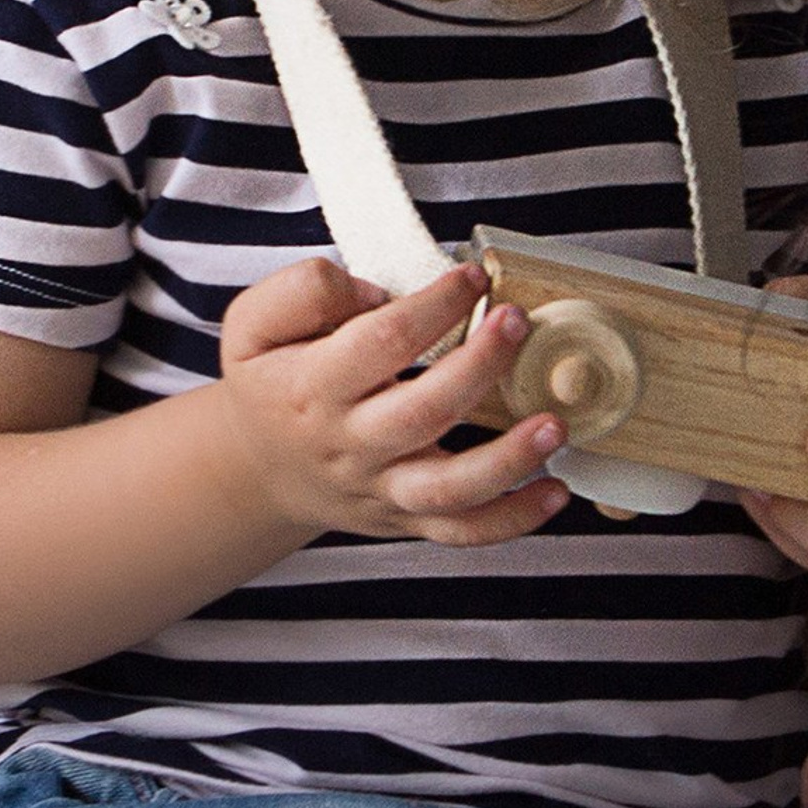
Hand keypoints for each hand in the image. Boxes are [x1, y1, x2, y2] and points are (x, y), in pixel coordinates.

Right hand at [214, 256, 569, 548]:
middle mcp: (350, 444)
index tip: (472, 276)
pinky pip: (462, 531)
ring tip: (554, 425)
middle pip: (423, 412)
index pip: (382, 342)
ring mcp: (380, 488)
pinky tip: (555, 491)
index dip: (435, 305)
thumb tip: (379, 293)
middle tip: (516, 321)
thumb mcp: (252, 325)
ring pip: (449, 487)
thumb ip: (303, 291)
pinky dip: (513, 519)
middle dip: (479, 365)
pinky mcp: (405, 517)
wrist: (258, 470)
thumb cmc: (270, 385)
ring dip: (508, 460)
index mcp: (311, 388)